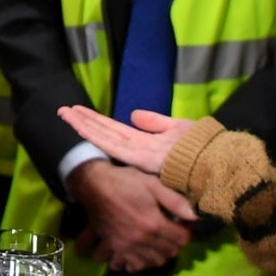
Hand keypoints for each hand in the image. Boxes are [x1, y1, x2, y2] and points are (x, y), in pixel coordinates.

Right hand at [58, 106, 197, 177]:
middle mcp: (136, 150)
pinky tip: (80, 123)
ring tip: (64, 112)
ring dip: (83, 123)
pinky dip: (94, 132)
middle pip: (105, 132)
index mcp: (145, 146)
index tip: (80, 112)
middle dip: (84, 122)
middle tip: (62, 111)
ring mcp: (136, 153)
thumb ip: (155, 123)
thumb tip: (133, 114)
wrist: (213, 164)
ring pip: (103, 134)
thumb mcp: (177, 129)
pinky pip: (112, 141)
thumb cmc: (199, 150)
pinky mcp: (139, 155)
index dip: (97, 123)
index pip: (116, 132)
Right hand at [66, 160, 195, 272]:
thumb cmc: (125, 182)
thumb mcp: (153, 184)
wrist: (94, 185)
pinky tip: (141, 255)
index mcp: (155, 223)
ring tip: (158, 245)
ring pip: (153, 262)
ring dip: (160, 255)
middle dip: (174, 244)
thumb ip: (175, 201)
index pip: (181, 239)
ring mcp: (128, 246)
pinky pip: (132, 265)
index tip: (183, 226)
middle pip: (169, 253)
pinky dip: (140, 263)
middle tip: (172, 234)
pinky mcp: (115, 248)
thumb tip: (195, 216)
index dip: (186, 232)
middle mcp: (142, 239)